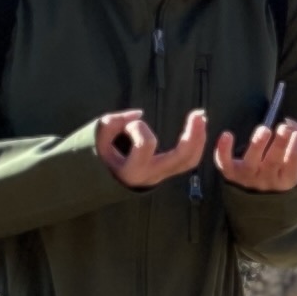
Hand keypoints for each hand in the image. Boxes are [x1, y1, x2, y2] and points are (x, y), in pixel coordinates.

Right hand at [93, 109, 209, 187]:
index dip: (137, 127)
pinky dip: (196, 144)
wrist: (103, 182)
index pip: (146, 144)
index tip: (127, 125)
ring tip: (200, 117)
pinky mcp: (169, 172)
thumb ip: (112, 123)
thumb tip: (139, 113)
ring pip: (191, 161)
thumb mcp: (96, 140)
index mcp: (133, 171)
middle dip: (193, 135)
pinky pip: (189, 160)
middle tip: (199, 114)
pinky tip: (197, 126)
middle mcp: (152, 176)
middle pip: (182, 158)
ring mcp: (163, 176)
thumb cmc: (99, 158)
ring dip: (199, 138)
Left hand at [213, 119, 296, 192]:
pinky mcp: (231, 172)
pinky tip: (227, 135)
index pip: (294, 160)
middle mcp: (267, 180)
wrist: (260, 191)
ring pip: (251, 163)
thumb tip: (292, 124)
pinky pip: (224, 163)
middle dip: (280, 143)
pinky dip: (223, 150)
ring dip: (257, 145)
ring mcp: (247, 177)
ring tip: (264, 130)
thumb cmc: (283, 166)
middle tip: (284, 128)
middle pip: (273, 162)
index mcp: (288, 178)